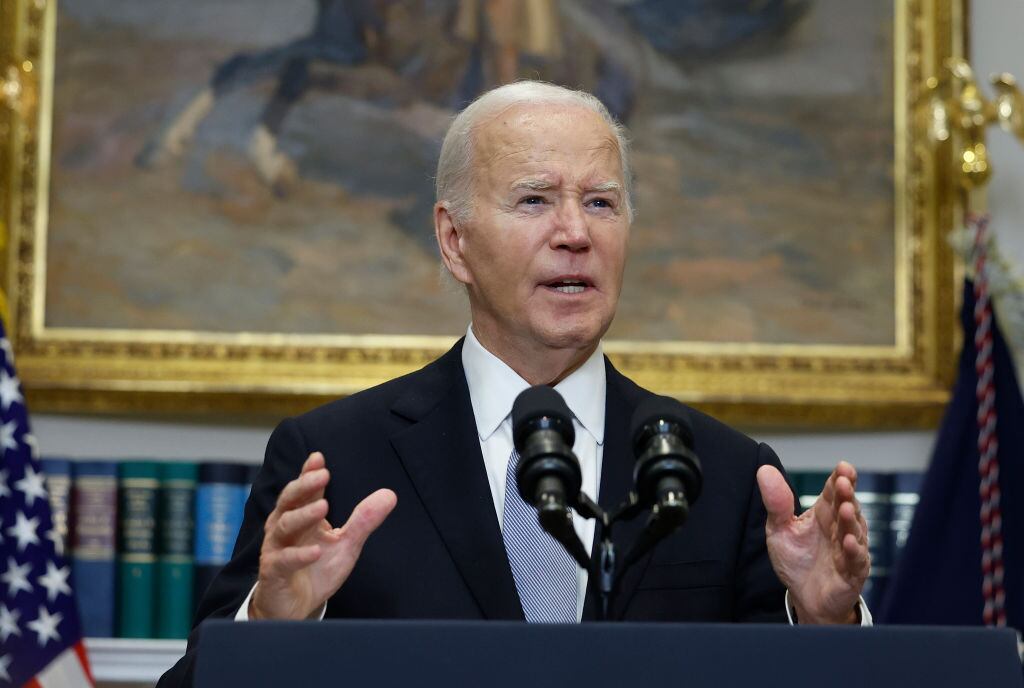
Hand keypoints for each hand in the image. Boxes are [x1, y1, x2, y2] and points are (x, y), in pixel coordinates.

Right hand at [250, 452, 396, 619]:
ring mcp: (276, 549)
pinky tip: (315, 550)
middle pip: (289, 501)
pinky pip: (284, 560)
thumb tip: (390, 495)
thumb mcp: (346, 544)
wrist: (295, 607)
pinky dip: (299, 555)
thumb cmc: (316, 570)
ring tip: (323, 506)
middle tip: (323, 475)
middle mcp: (284, 527)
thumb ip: (364, 520)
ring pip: (285, 526)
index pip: (304, 490)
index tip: (319, 458)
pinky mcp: (274, 572)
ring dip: (304, 515)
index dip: (309, 473)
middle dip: (305, 486)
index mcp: (301, 516)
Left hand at [756, 461, 868, 623]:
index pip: (833, 491)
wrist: (804, 597)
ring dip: (851, 520)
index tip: (842, 467)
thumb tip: (764, 469)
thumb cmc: (796, 559)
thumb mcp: (779, 529)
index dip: (840, 478)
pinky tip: (849, 542)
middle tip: (844, 482)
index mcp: (824, 513)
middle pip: (847, 506)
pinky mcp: (853, 572)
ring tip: (845, 509)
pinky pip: (856, 560)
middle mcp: (840, 527)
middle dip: (847, 494)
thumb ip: (776, 503)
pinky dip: (854, 551)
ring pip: (854, 531)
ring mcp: (849, 549)